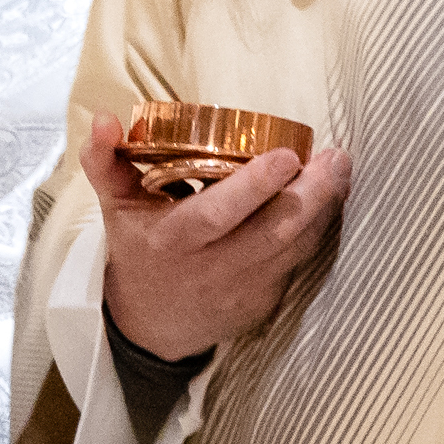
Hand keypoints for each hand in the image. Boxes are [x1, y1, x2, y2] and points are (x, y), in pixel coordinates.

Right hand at [84, 111, 351, 361]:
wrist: (151, 326)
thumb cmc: (138, 250)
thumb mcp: (114, 206)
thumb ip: (105, 160)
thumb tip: (103, 117)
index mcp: (173, 240)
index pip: (217, 215)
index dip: (254, 187)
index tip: (287, 155)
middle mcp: (212, 268)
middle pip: (272, 231)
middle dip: (311, 194)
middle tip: (335, 157)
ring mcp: (244, 289)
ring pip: (294, 247)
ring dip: (324, 208)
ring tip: (339, 168)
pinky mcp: (265, 300)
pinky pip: (298, 262)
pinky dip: (318, 230)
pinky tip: (331, 198)